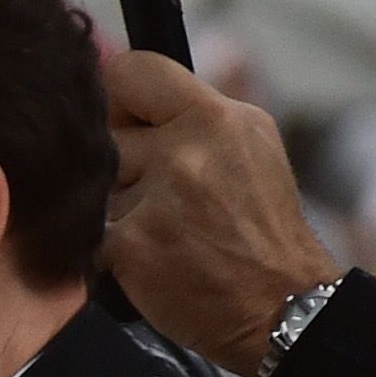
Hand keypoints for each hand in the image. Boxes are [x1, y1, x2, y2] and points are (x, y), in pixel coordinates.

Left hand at [101, 48, 338, 376]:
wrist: (283, 306)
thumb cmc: (261, 230)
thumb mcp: (246, 148)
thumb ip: (189, 117)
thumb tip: (121, 94)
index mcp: (218, 118)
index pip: (131, 70)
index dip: (121, 97)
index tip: (129, 122)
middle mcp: (188, 151)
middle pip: (105, 131)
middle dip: (122, 163)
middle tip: (159, 195)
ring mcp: (158, 198)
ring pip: (96, 185)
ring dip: (116, 208)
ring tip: (163, 231)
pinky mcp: (131, 244)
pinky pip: (91, 232)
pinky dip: (112, 250)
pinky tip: (150, 261)